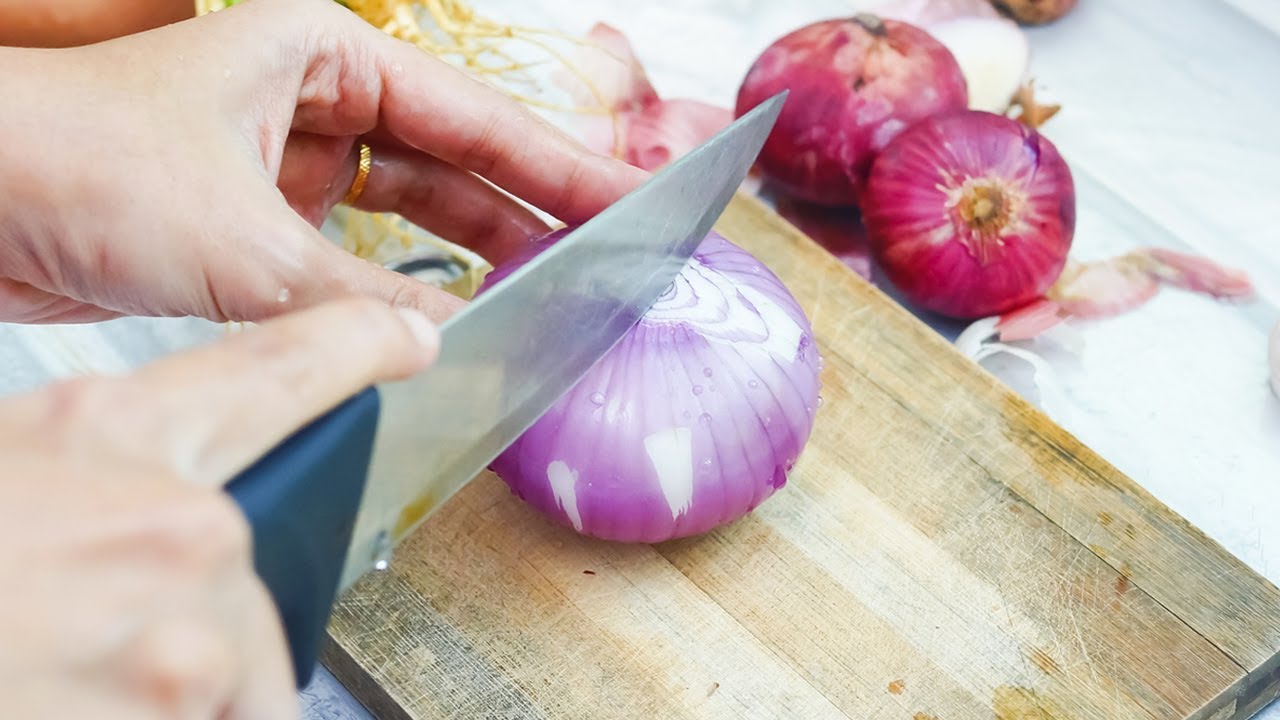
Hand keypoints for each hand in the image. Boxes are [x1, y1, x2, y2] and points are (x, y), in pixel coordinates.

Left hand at [0, 0, 645, 324]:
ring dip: (467, 262)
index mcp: (319, 53)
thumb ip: (361, 301)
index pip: (469, 114)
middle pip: (450, 164)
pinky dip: (394, 301)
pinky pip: (349, 268)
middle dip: (525, 215)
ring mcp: (282, 169)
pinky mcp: (251, 232)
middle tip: (605, 261)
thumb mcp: (246, 241)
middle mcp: (309, 103)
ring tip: (547, 298)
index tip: (625, 200)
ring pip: (404, 221)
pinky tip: (445, 329)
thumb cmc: (70, 159)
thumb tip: (450, 349)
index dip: (556, 163)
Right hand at [0, 297, 438, 718]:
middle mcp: (177, 529)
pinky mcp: (178, 714)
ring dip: (161, 703)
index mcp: (111, 434)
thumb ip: (81, 487)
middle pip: (255, 592)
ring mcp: (185, 645)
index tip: (411, 339)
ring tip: (58, 681)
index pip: (280, 367)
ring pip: (231, 687)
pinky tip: (64, 700)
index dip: (354, 346)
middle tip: (83, 648)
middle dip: (190, 640)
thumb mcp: (1, 466)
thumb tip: (138, 520)